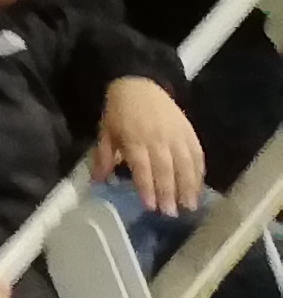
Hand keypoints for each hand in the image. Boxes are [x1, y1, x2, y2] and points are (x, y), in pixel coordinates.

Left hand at [101, 74, 206, 216]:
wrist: (140, 84)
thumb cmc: (119, 112)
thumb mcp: (106, 132)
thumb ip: (103, 157)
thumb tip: (98, 181)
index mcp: (135, 139)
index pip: (143, 167)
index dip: (147, 187)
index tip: (151, 206)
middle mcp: (158, 138)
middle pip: (166, 169)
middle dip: (169, 193)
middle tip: (171, 213)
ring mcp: (177, 135)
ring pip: (186, 164)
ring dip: (189, 187)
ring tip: (190, 206)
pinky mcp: (190, 132)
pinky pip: (197, 154)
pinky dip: (199, 172)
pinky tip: (199, 187)